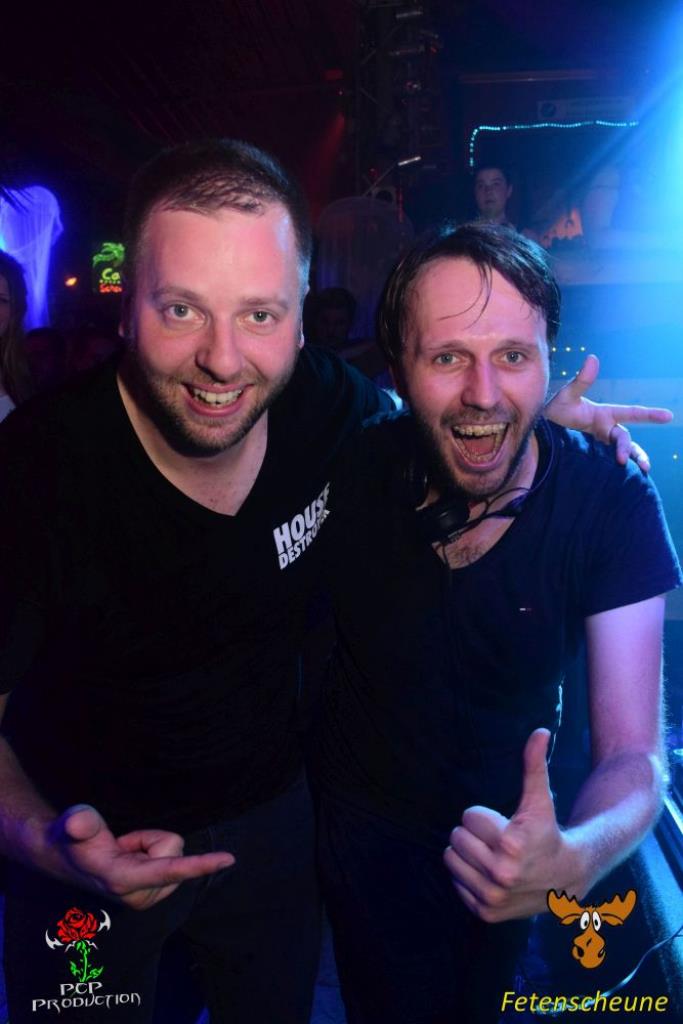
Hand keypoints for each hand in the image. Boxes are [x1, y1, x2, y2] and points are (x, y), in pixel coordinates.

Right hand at [48, 804, 234, 909]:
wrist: (69, 860)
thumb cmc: (74, 839)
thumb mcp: (74, 824)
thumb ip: (79, 823)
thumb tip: (76, 822)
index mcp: (124, 880)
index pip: (169, 869)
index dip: (200, 865)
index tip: (229, 859)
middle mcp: (139, 896)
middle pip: (173, 848)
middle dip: (151, 839)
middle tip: (121, 845)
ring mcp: (148, 898)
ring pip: (174, 854)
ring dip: (150, 848)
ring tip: (124, 852)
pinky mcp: (155, 895)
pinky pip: (172, 859)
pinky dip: (153, 854)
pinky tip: (131, 859)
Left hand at [443, 730, 580, 922]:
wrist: (565, 878)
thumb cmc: (546, 831)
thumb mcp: (540, 799)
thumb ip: (535, 765)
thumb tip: (540, 731)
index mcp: (511, 844)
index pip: (468, 817)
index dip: (485, 817)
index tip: (504, 825)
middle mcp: (501, 874)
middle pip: (455, 838)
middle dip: (473, 834)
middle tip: (495, 840)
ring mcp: (493, 896)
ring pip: (450, 859)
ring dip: (466, 854)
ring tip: (490, 854)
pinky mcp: (487, 912)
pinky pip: (455, 883)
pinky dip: (468, 877)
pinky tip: (490, 874)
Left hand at [544, 354, 671, 472]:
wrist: (538, 434)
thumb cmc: (553, 411)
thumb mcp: (567, 396)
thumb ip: (581, 381)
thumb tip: (592, 358)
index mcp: (605, 415)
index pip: (632, 413)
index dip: (650, 414)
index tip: (668, 416)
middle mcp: (606, 430)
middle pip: (625, 440)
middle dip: (630, 450)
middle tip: (624, 461)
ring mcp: (600, 446)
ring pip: (623, 454)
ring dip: (632, 462)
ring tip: (639, 474)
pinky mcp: (592, 459)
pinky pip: (608, 466)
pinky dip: (617, 472)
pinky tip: (620, 482)